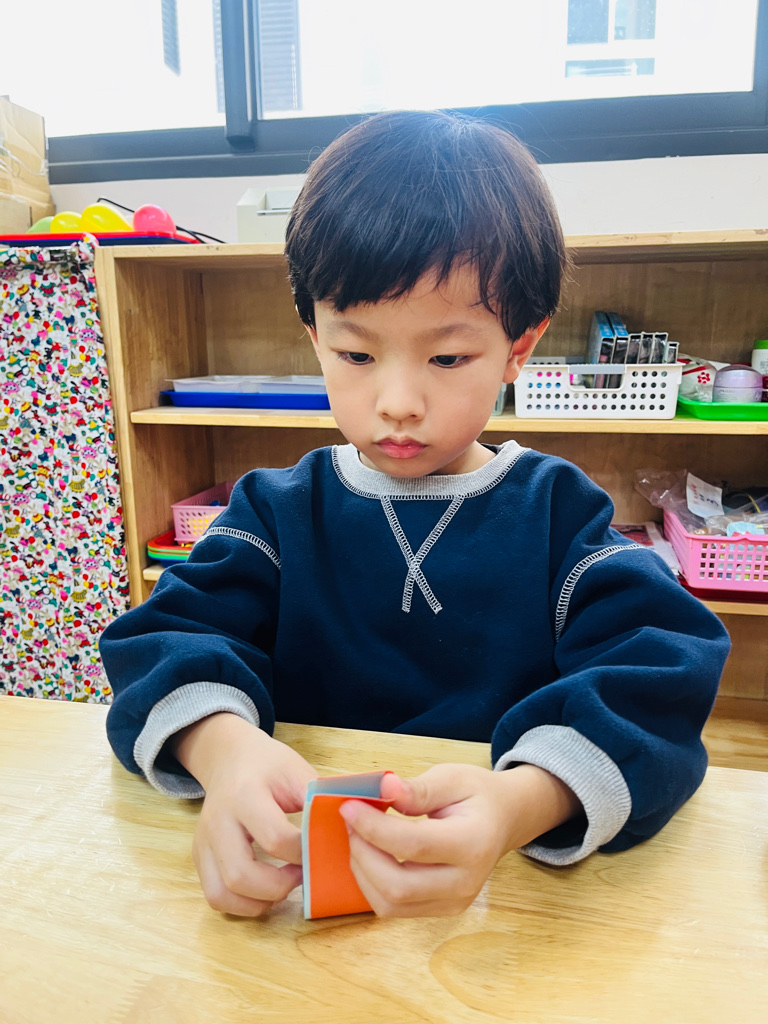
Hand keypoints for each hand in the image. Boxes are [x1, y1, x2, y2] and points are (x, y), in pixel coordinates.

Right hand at [172, 713, 317, 916]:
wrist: (231, 758)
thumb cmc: (269, 765)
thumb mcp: (297, 770)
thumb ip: (317, 800)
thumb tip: (343, 830)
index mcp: (245, 794)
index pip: (275, 838)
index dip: (303, 853)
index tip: (319, 850)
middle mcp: (218, 821)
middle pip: (240, 874)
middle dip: (279, 886)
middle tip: (302, 875)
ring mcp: (204, 842)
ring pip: (222, 893)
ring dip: (259, 902)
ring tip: (284, 886)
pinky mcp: (199, 856)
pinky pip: (215, 896)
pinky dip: (242, 904)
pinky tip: (265, 891)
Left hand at [339, 762, 579, 917]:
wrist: (504, 820)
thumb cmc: (478, 795)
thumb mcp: (452, 778)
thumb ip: (418, 788)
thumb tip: (383, 788)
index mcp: (472, 843)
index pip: (413, 845)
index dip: (374, 828)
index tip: (348, 806)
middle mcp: (465, 882)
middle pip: (398, 886)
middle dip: (363, 854)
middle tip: (350, 822)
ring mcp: (454, 903)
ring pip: (391, 904)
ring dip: (363, 871)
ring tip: (358, 836)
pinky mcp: (441, 910)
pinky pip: (394, 908)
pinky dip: (372, 883)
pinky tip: (370, 854)